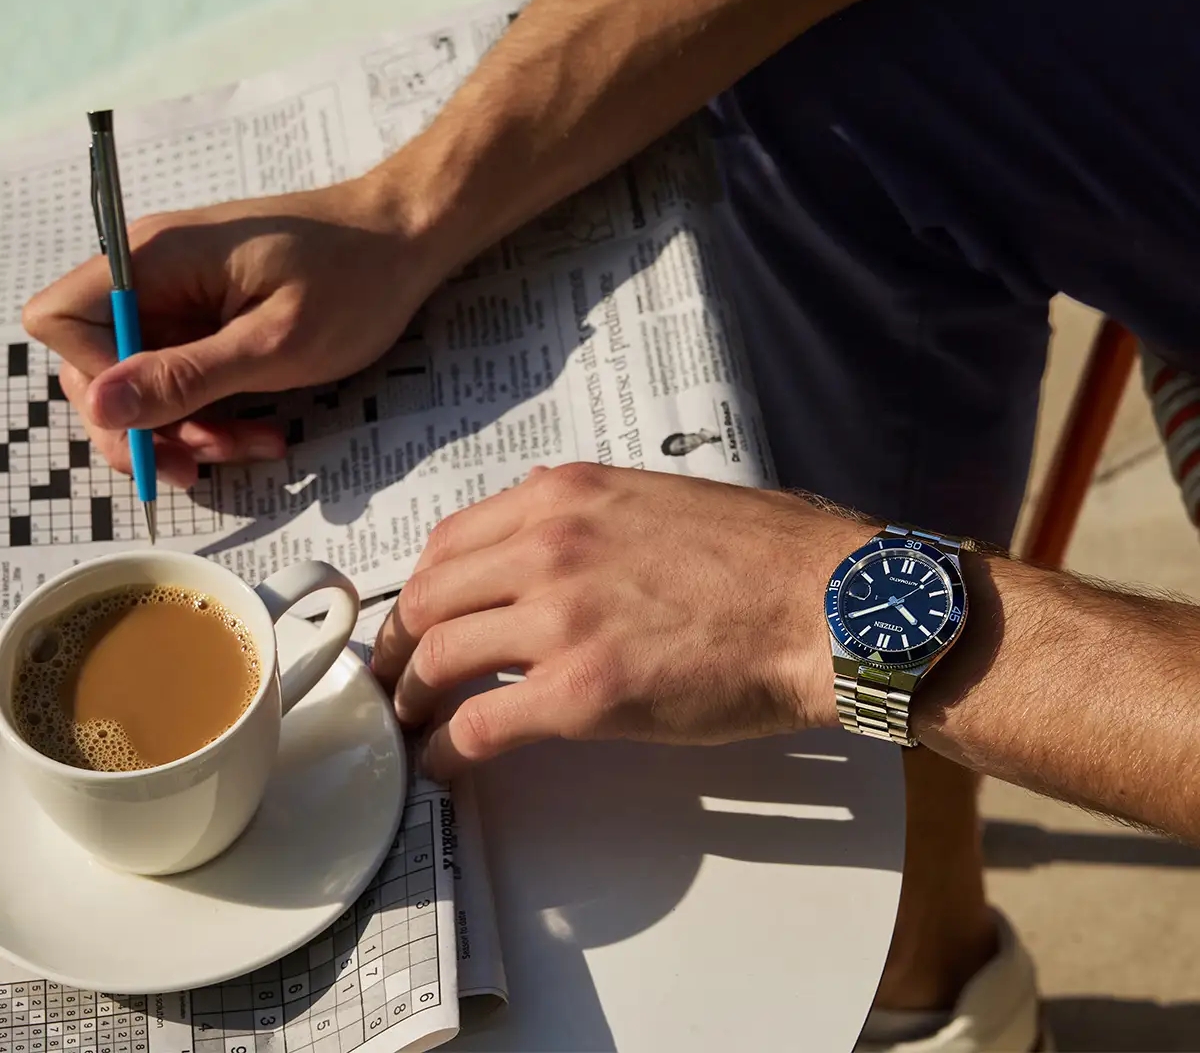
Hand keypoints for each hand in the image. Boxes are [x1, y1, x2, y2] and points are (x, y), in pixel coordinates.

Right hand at [22, 174, 444, 487]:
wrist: (407, 241)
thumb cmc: (355, 281)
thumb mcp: (275, 344)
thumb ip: (186, 377)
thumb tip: (101, 407)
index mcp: (155, 260)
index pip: (61, 320)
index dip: (95, 378)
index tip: (156, 416)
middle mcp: (154, 273)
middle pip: (96, 360)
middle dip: (143, 423)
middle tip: (198, 464)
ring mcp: (182, 295)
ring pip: (144, 379)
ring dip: (186, 427)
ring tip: (251, 446)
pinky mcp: (211, 316)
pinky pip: (186, 374)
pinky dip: (214, 411)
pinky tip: (261, 431)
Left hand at [371, 463, 868, 778]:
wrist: (826, 603)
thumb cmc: (764, 553)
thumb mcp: (659, 498)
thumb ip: (588, 511)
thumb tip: (542, 522)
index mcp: (565, 495)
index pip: (451, 541)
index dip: (421, 589)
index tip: (417, 619)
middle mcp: (548, 545)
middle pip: (428, 599)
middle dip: (397, 645)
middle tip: (394, 678)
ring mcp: (560, 617)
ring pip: (438, 657)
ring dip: (411, 698)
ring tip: (411, 723)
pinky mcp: (582, 691)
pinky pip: (480, 725)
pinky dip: (447, 749)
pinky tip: (446, 764)